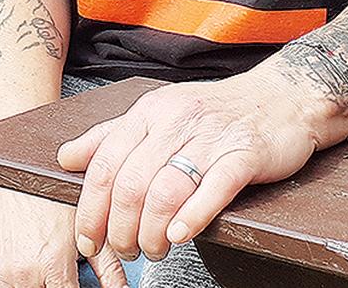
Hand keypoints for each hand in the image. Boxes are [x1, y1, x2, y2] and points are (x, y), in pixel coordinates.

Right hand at [0, 186, 129, 287]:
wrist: (17, 171)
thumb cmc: (51, 192)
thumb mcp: (87, 227)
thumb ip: (109, 268)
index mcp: (52, 263)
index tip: (79, 284)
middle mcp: (23, 272)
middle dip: (58, 287)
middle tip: (65, 278)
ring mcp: (1, 272)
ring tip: (47, 272)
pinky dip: (17, 286)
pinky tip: (30, 271)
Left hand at [55, 71, 320, 262]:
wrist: (282, 96)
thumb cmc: (214, 111)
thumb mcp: (157, 113)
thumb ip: (110, 136)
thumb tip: (66, 158)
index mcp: (149, 112)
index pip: (105, 165)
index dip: (90, 211)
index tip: (88, 242)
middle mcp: (175, 121)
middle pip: (131, 184)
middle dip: (120, 229)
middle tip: (126, 251)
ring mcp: (211, 137)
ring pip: (167, 190)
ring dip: (152, 231)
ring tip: (153, 250)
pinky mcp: (245, 154)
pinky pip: (214, 188)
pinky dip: (194, 216)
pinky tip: (181, 236)